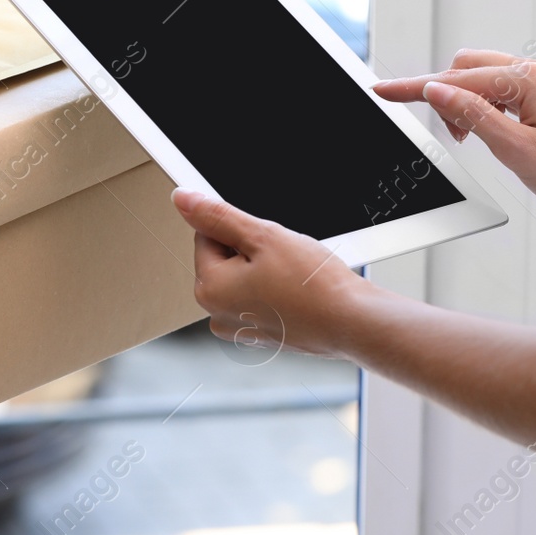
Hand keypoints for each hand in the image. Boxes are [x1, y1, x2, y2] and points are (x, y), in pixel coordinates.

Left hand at [171, 189, 372, 359]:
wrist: (352, 322)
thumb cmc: (313, 286)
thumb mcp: (262, 236)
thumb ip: (217, 216)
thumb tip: (183, 199)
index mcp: (208, 289)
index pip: (206, 237)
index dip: (239, 229)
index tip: (264, 237)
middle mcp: (217, 314)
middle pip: (224, 259)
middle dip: (251, 251)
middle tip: (282, 258)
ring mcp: (239, 328)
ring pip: (243, 278)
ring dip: (263, 269)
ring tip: (292, 276)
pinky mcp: (261, 335)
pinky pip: (259, 299)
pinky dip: (274, 290)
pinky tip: (296, 291)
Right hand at [372, 49, 535, 212]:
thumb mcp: (515, 150)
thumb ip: (473, 115)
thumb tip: (438, 90)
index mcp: (529, 80)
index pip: (458, 78)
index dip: (417, 87)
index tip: (385, 90)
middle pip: (468, 66)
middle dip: (446, 93)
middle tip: (451, 134)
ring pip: (484, 77)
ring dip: (466, 101)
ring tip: (472, 138)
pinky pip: (502, 88)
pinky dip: (485, 105)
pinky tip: (488, 130)